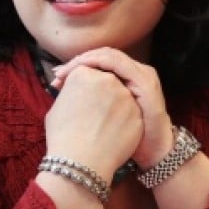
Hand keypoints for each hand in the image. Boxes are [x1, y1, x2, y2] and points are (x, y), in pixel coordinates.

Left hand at [48, 47, 172, 171]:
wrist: (152, 152)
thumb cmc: (124, 139)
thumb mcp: (107, 117)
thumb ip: (91, 102)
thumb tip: (62, 93)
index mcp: (125, 79)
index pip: (98, 63)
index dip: (76, 66)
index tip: (56, 78)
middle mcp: (135, 72)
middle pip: (101, 56)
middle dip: (77, 62)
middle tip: (57, 74)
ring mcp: (141, 74)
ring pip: (108, 55)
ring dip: (84, 61)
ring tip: (65, 73)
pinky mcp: (144, 80)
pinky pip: (116, 63)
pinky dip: (96, 62)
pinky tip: (81, 71)